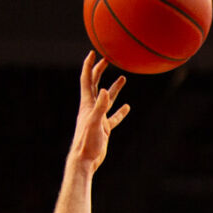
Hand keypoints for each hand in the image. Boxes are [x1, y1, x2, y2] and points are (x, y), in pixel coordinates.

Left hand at [69, 52, 129, 171]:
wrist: (85, 160)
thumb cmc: (87, 142)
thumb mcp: (95, 122)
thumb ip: (101, 107)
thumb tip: (105, 91)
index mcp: (87, 104)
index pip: (87, 80)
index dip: (89, 65)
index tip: (93, 52)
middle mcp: (91, 108)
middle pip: (96, 84)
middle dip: (100, 71)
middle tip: (108, 60)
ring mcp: (98, 117)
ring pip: (107, 99)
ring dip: (114, 88)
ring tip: (123, 78)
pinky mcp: (104, 128)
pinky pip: (114, 117)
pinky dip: (120, 111)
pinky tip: (127, 107)